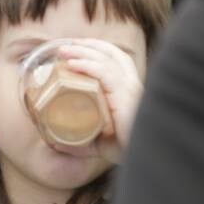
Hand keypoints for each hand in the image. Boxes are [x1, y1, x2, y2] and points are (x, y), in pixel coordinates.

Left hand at [56, 39, 141, 162]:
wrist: (146, 158)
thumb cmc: (127, 151)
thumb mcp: (101, 144)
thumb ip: (82, 143)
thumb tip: (57, 143)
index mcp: (130, 90)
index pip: (117, 59)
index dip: (97, 50)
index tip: (74, 48)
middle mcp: (132, 85)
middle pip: (112, 53)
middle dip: (87, 45)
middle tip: (65, 46)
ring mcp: (130, 88)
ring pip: (106, 59)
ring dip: (83, 51)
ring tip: (63, 51)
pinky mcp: (125, 96)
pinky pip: (105, 73)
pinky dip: (87, 65)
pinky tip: (72, 64)